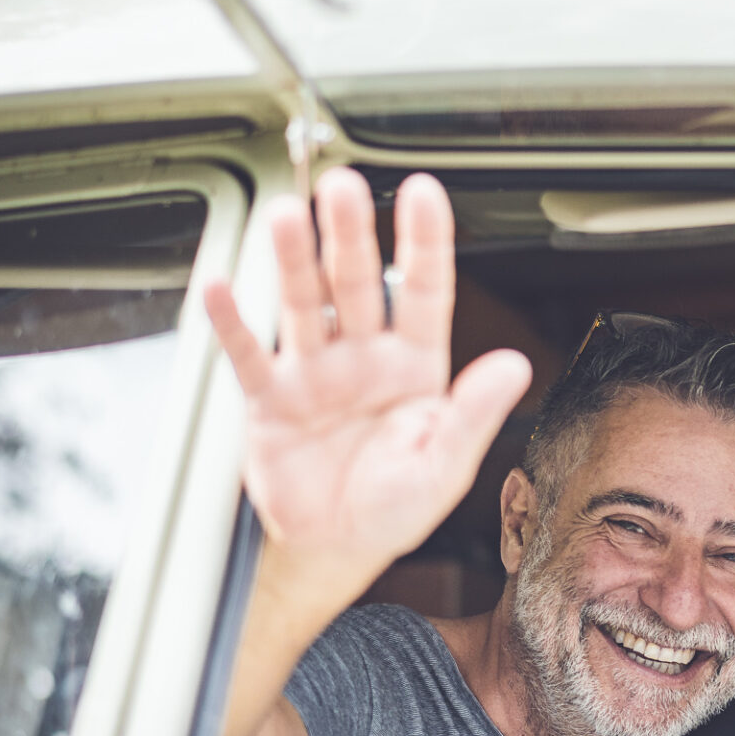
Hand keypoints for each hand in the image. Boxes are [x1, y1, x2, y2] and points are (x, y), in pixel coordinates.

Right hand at [204, 169, 531, 600]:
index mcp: (417, 366)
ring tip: (286, 217)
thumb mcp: (446, 465)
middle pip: (357, 283)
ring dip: (293, 261)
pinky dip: (233, 322)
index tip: (422, 192)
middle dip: (350, 235)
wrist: (337, 549)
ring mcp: (316, 372)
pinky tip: (220, 284)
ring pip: (304, 304)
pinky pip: (250, 355)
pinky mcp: (270, 399)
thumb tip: (514, 366)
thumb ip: (474, 412)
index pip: (426, 291)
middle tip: (342, 186)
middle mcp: (366, 357)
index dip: (425, 241)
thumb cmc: (397, 507)